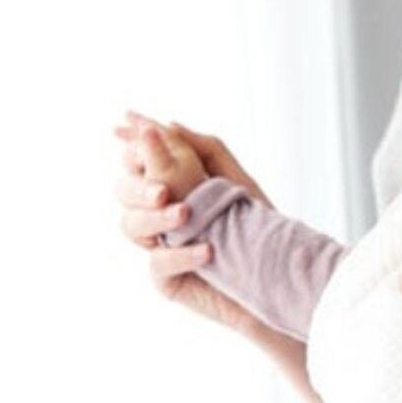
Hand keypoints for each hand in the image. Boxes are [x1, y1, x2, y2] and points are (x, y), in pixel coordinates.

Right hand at [114, 110, 271, 336]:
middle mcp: (158, 215)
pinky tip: (207, 250)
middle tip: (162, 191)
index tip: (135, 131)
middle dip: (138, 188)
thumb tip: (169, 123)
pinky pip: (158, 263)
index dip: (134, 146)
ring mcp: (159, 246)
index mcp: (171, 187)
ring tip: (187, 215)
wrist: (278, 275)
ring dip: (156, 218)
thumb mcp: (236, 180)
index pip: (138, 161)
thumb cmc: (257, 225)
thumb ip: (204, 150)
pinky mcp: (167, 279)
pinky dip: (181, 254)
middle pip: (123, 191)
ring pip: (131, 225)